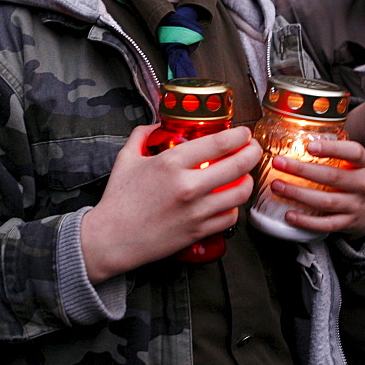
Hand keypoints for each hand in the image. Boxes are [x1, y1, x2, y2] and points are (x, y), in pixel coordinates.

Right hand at [80, 124, 259, 282]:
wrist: (112, 238)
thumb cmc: (118, 200)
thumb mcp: (126, 158)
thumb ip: (142, 136)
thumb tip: (156, 125)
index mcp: (171, 163)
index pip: (218, 143)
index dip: (238, 135)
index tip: (243, 133)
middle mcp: (188, 186)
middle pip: (238, 165)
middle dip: (252, 152)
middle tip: (253, 148)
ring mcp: (196, 211)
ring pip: (240, 192)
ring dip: (247, 180)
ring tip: (244, 175)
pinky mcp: (198, 231)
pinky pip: (230, 216)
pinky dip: (233, 206)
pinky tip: (228, 201)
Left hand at [269, 139, 364, 237]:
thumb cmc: (349, 179)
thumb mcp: (348, 163)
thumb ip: (329, 151)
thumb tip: (289, 134)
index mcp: (361, 164)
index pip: (353, 152)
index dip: (332, 148)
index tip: (309, 146)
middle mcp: (361, 184)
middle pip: (332, 177)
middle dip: (302, 170)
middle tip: (278, 163)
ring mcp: (355, 205)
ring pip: (326, 201)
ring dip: (298, 194)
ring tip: (277, 186)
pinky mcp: (347, 223)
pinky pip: (326, 224)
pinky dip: (306, 221)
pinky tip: (289, 215)